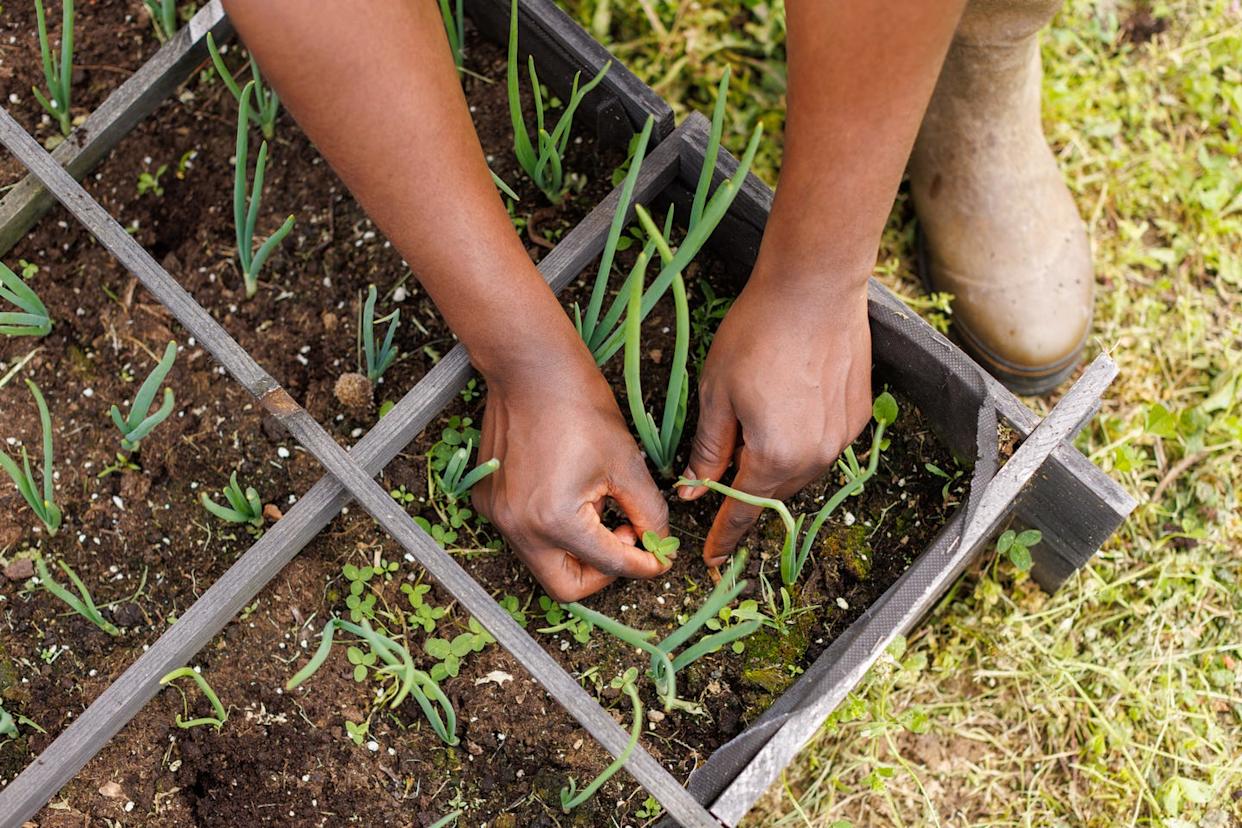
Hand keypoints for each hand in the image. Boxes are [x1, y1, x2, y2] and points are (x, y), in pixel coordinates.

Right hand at [471, 334, 671, 600]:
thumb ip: (650, 515)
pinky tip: (570, 492)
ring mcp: (497, 516)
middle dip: (602, 572)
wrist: (530, 368)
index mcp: (556, 521)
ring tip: (599, 505)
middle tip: (626, 538)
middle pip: (566, 586)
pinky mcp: (488, 501)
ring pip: (544, 562)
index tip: (661, 558)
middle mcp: (518, 528)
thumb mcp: (627, 464)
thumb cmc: (581, 406)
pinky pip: (524, 535)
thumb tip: (658, 548)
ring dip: (578, 548)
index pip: (611, 565)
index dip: (645, 564)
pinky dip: (553, 529)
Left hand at [678, 271, 871, 565]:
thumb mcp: (716, 394)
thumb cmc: (756, 335)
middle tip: (721, 481)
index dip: (725, 536)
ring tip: (753, 438)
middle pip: (773, 493)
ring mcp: (843, 438)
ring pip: (801, 471)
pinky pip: (824, 445)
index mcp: (774, 458)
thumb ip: (708, 450)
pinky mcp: (859, 416)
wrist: (814, 289)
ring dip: (775, 468)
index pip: (744, 512)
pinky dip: (802, 443)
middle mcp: (816, 458)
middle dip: (747, 495)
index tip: (711, 557)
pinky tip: (787, 413)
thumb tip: (693, 490)